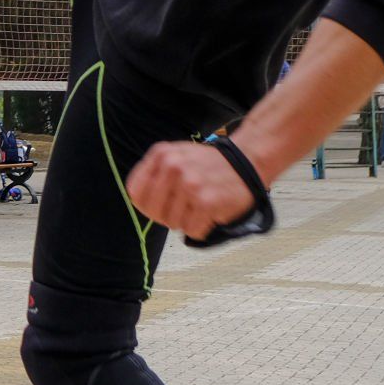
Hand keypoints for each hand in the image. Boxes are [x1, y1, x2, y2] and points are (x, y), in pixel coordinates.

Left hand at [125, 140, 256, 240]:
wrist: (248, 160)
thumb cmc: (209, 164)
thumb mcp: (177, 156)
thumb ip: (155, 174)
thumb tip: (139, 202)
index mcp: (161, 154)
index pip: (135, 192)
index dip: (146, 205)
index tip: (160, 206)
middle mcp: (172, 166)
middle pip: (152, 211)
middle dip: (166, 216)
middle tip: (184, 210)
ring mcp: (189, 184)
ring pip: (172, 223)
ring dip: (187, 221)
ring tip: (201, 206)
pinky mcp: (206, 201)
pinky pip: (192, 230)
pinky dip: (201, 228)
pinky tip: (210, 213)